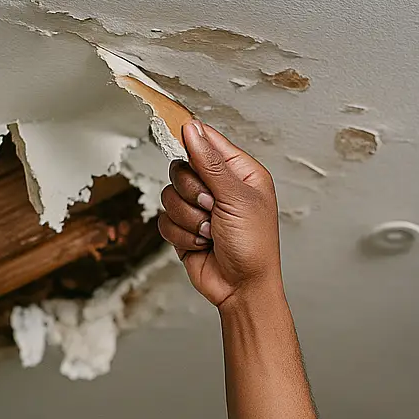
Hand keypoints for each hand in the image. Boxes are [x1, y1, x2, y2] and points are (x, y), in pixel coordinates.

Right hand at [158, 122, 283, 310]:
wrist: (242, 288)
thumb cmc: (254, 247)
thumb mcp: (237, 199)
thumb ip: (211, 163)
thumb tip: (192, 130)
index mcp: (240, 172)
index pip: (206, 141)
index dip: (190, 141)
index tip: (180, 144)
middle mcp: (219, 186)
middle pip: (181, 168)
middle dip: (193, 194)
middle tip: (212, 208)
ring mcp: (200, 208)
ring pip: (169, 196)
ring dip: (189, 219)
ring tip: (211, 232)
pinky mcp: (185, 228)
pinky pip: (164, 220)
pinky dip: (181, 235)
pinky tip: (202, 244)